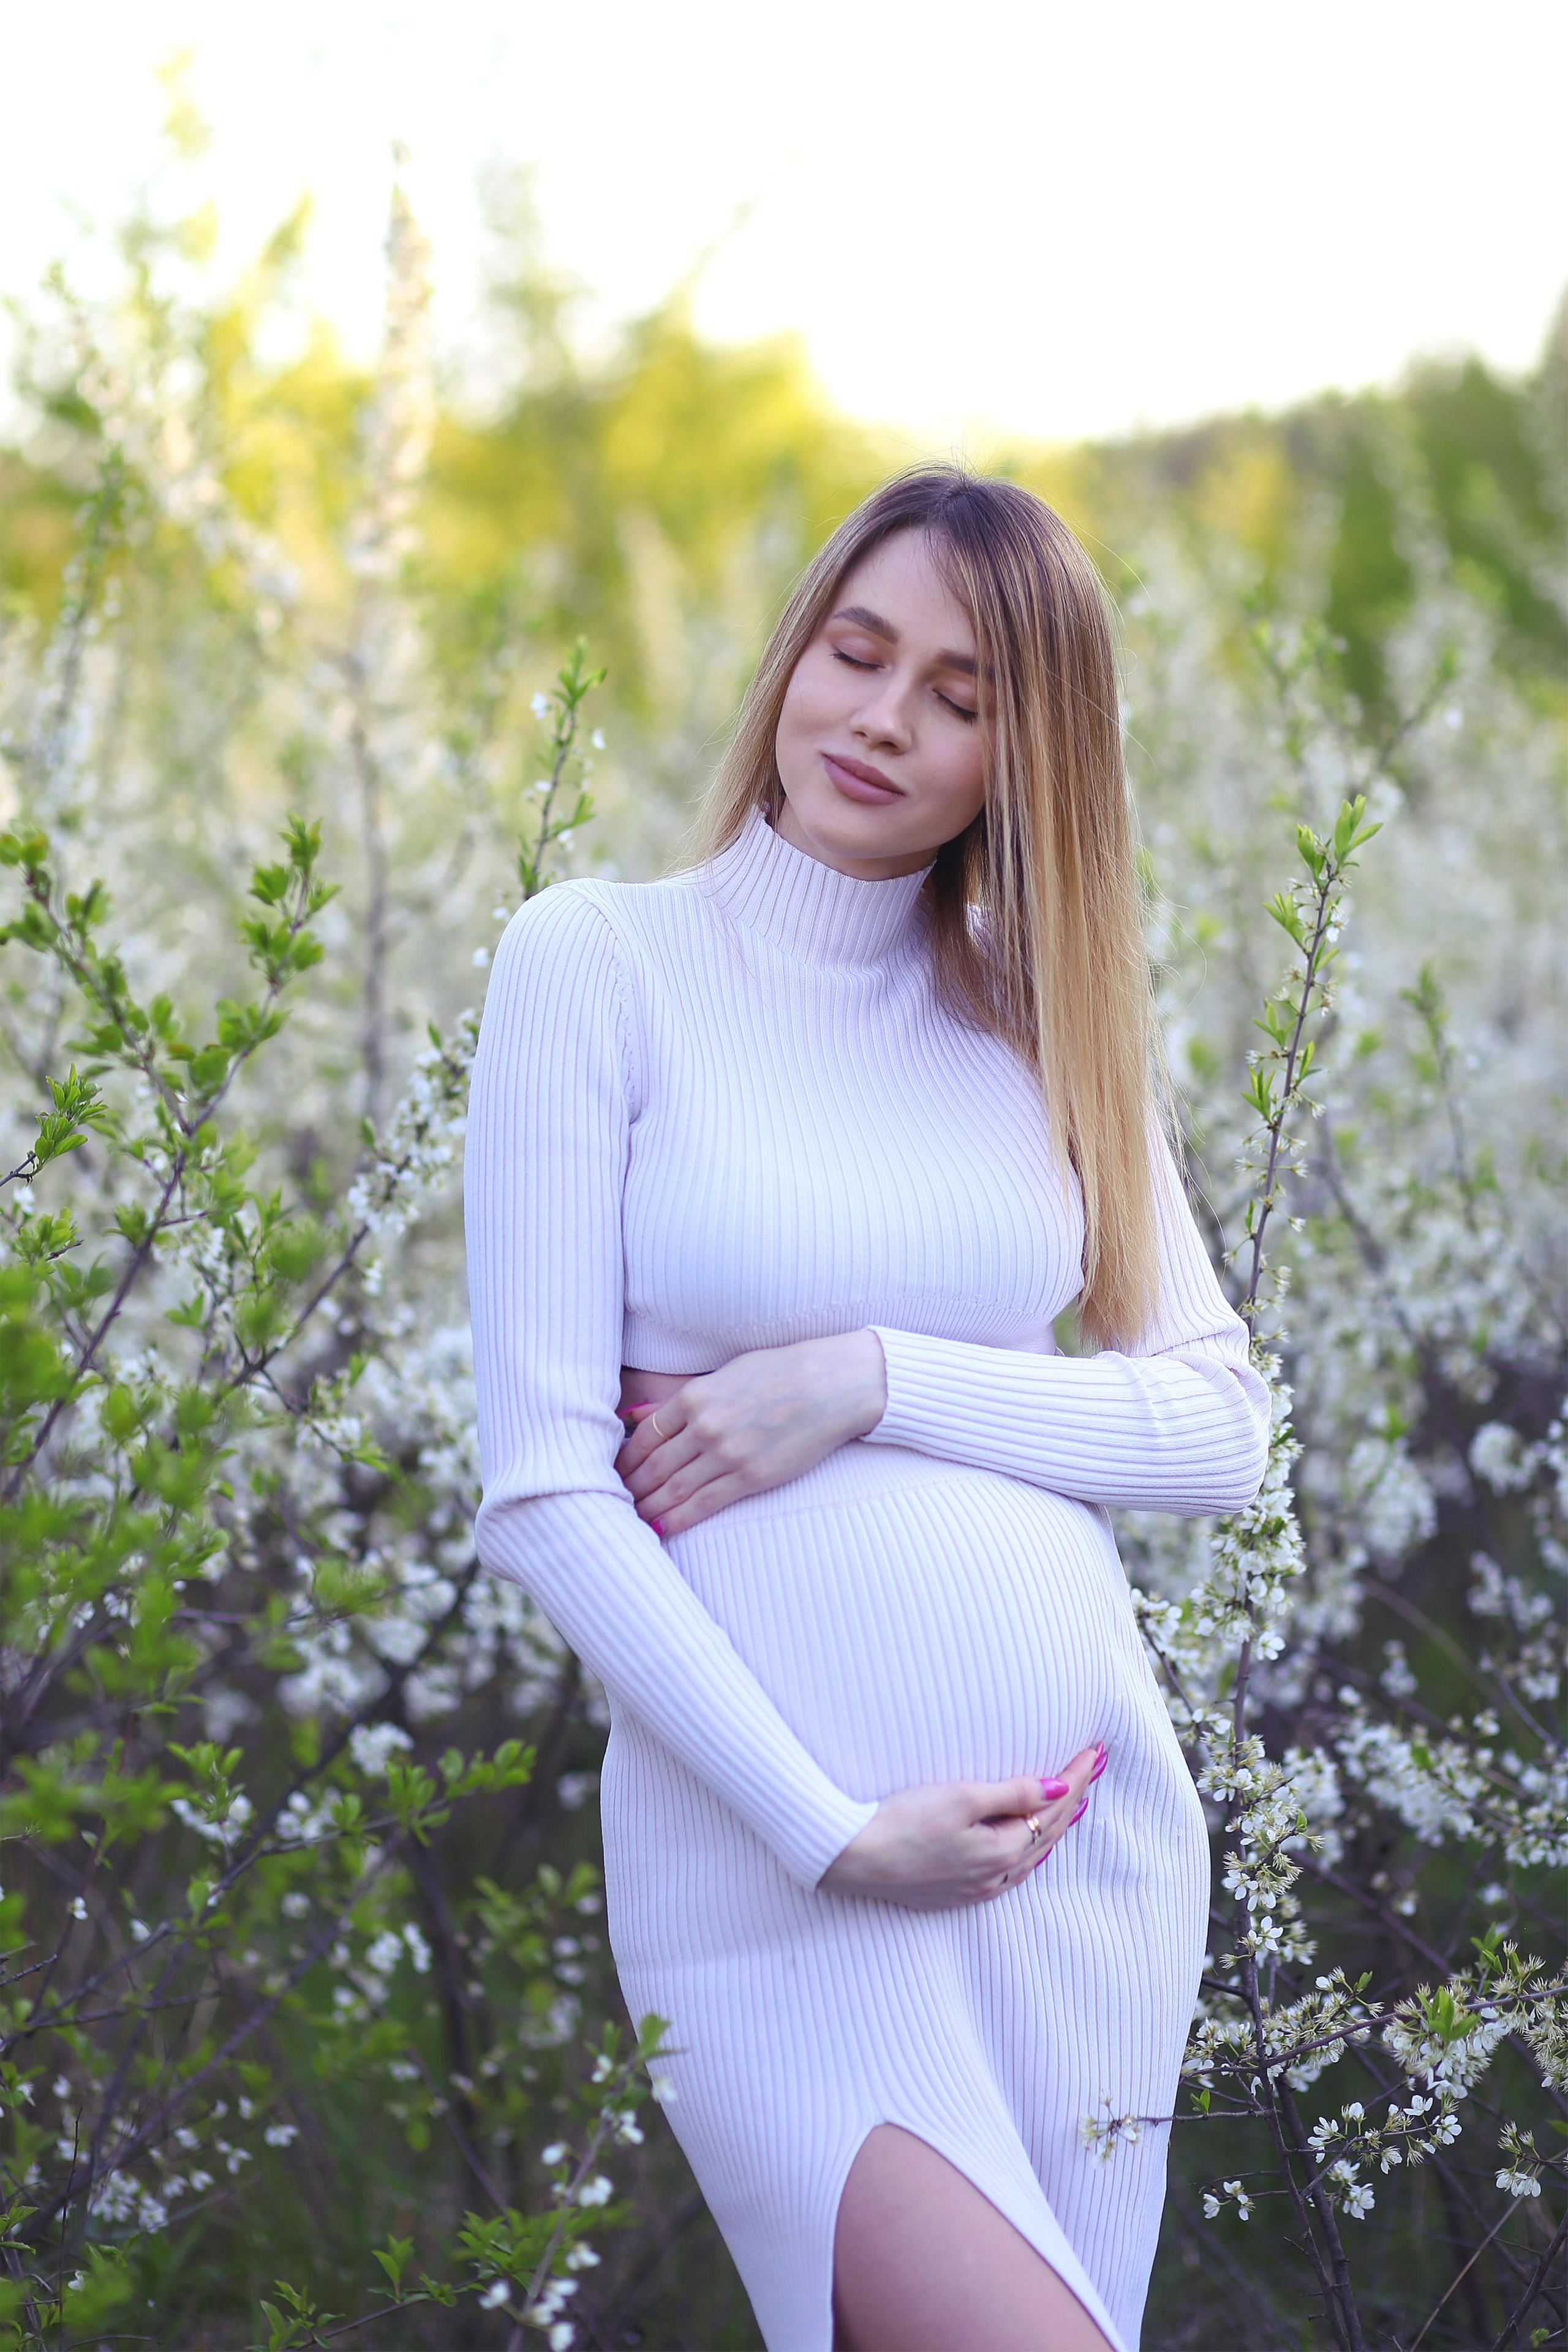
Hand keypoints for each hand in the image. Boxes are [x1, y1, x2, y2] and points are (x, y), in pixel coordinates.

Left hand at [615, 1332, 886, 1536]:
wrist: (832, 1384)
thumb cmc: (781, 1371)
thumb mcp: (726, 1372)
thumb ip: (684, 1397)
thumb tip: (636, 1414)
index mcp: (694, 1395)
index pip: (644, 1435)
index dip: (624, 1458)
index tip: (613, 1472)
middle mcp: (704, 1426)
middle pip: (652, 1465)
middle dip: (629, 1487)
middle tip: (610, 1502)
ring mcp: (726, 1453)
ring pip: (672, 1489)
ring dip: (647, 1507)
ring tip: (629, 1519)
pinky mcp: (751, 1476)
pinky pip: (704, 1504)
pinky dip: (678, 1519)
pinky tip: (660, 1528)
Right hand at [818, 1744, 1106, 1909]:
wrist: (852, 1858)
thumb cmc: (902, 1821)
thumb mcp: (961, 1798)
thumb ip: (1014, 1794)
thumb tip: (1060, 1789)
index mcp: (1001, 1851)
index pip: (1052, 1808)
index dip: (1076, 1777)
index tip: (1096, 1751)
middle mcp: (995, 1875)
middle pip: (1048, 1832)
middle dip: (1074, 1797)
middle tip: (1094, 1766)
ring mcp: (976, 1887)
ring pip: (1032, 1854)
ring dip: (1055, 1825)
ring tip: (1075, 1803)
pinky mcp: (956, 1891)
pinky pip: (1011, 1871)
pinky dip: (1030, 1849)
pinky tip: (1030, 1844)